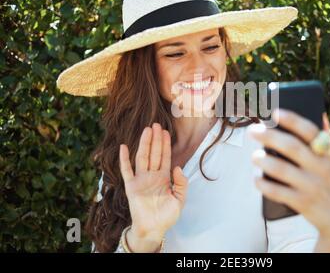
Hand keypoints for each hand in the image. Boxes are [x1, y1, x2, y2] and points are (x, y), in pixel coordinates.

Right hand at [119, 123, 187, 251]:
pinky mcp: (131, 186)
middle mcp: (152, 176)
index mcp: (164, 178)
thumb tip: (177, 167)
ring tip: (146, 130)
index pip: (165, 157)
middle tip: (156, 124)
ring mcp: (141, 180)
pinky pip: (126, 171)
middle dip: (155, 139)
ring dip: (144, 144)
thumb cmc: (167, 215)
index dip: (166, 145)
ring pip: (142, 158)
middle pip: (154, 153)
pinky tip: (124, 147)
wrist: (153, 229)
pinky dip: (124, 159)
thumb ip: (181, 183)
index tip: (166, 131)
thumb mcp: (180, 199)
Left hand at [248, 109, 329, 251]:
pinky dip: (264, 185)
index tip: (275, 113)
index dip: (293, 120)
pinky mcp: (303, 203)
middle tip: (252, 131)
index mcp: (328, 153)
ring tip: (254, 156)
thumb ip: (327, 138)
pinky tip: (256, 179)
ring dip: (264, 161)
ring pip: (282, 170)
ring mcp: (312, 186)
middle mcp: (321, 167)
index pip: (310, 131)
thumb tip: (320, 114)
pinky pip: (278, 192)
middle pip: (292, 147)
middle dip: (269, 137)